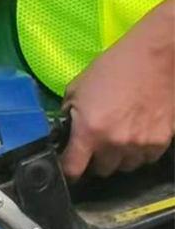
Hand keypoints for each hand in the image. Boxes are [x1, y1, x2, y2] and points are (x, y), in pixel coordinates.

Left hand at [60, 2, 174, 179]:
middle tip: (96, 143)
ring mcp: (140, 145)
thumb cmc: (112, 68)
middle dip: (96, 160)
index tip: (68, 166)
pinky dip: (140, 152)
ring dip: (119, 157)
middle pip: (101, 170)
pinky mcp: (162, 141)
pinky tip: (137, 134)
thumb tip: (65, 133)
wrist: (156, 57)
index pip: (73, 169)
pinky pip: (146, 159)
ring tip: (118, 137)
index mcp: (89, 132)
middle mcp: (114, 144)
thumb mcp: (77, 89)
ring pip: (125, 167)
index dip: (68, 170)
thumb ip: (68, 115)